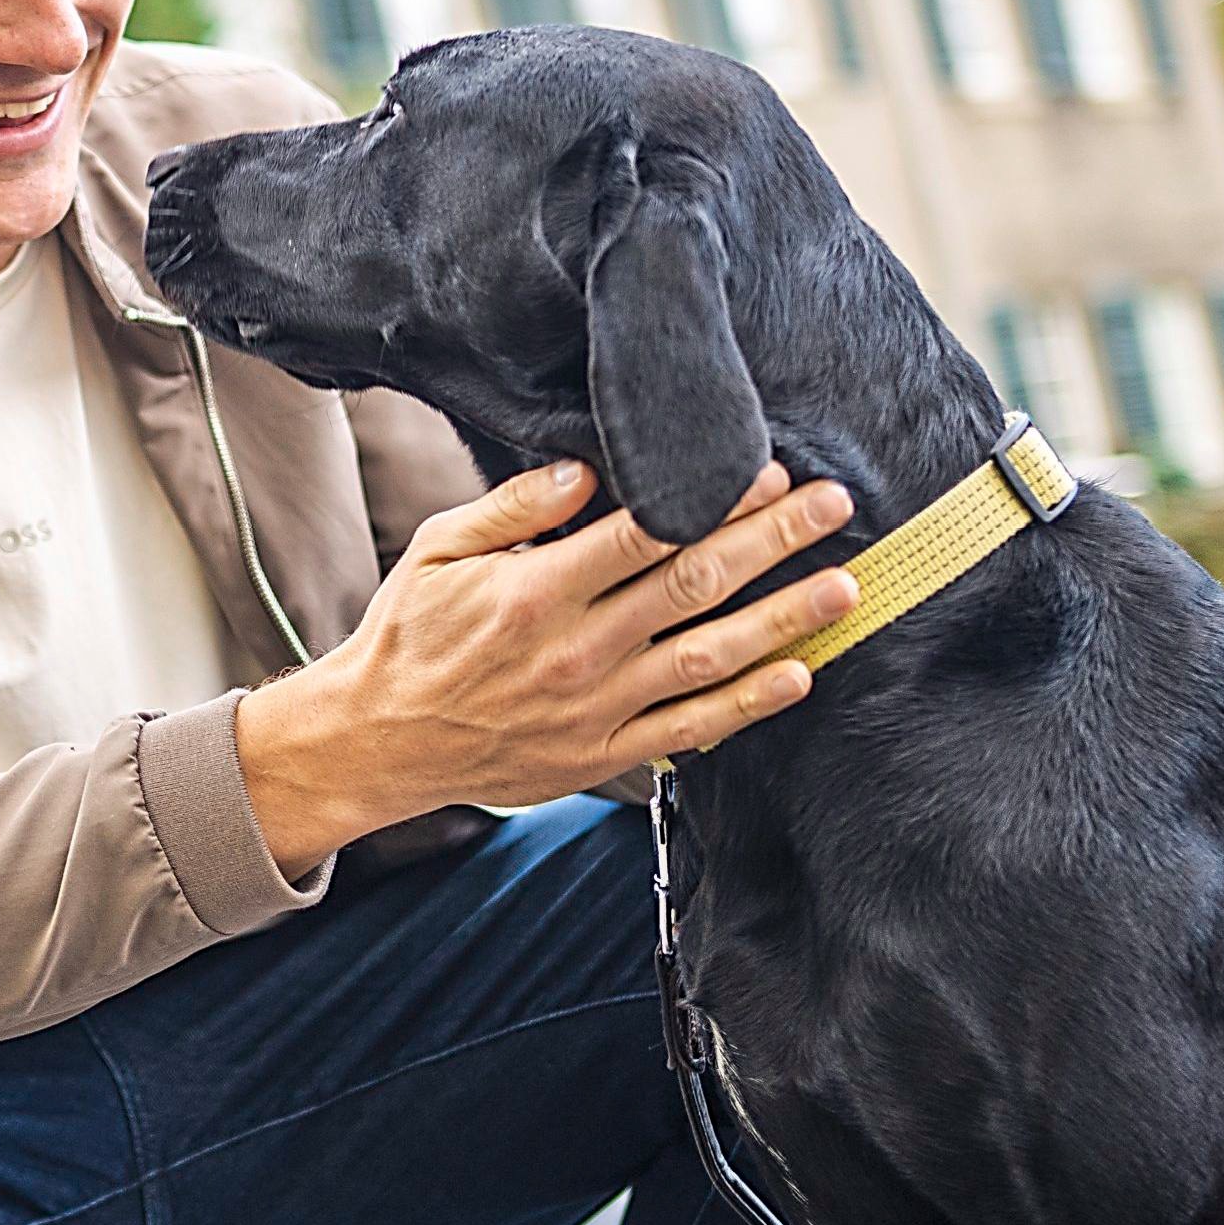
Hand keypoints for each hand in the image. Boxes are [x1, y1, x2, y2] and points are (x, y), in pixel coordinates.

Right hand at [234, 458, 857, 875]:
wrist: (379, 742)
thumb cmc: (410, 635)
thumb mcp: (437, 551)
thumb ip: (511, 507)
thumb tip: (584, 470)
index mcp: (533, 591)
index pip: (644, 534)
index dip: (714, 500)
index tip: (769, 470)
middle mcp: (574, 649)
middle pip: (693, 586)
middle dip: (773, 542)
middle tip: (835, 506)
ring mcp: (595, 708)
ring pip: (709, 657)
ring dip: (783, 620)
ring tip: (844, 586)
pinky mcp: (604, 755)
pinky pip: (692, 730)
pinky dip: (749, 704)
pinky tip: (798, 674)